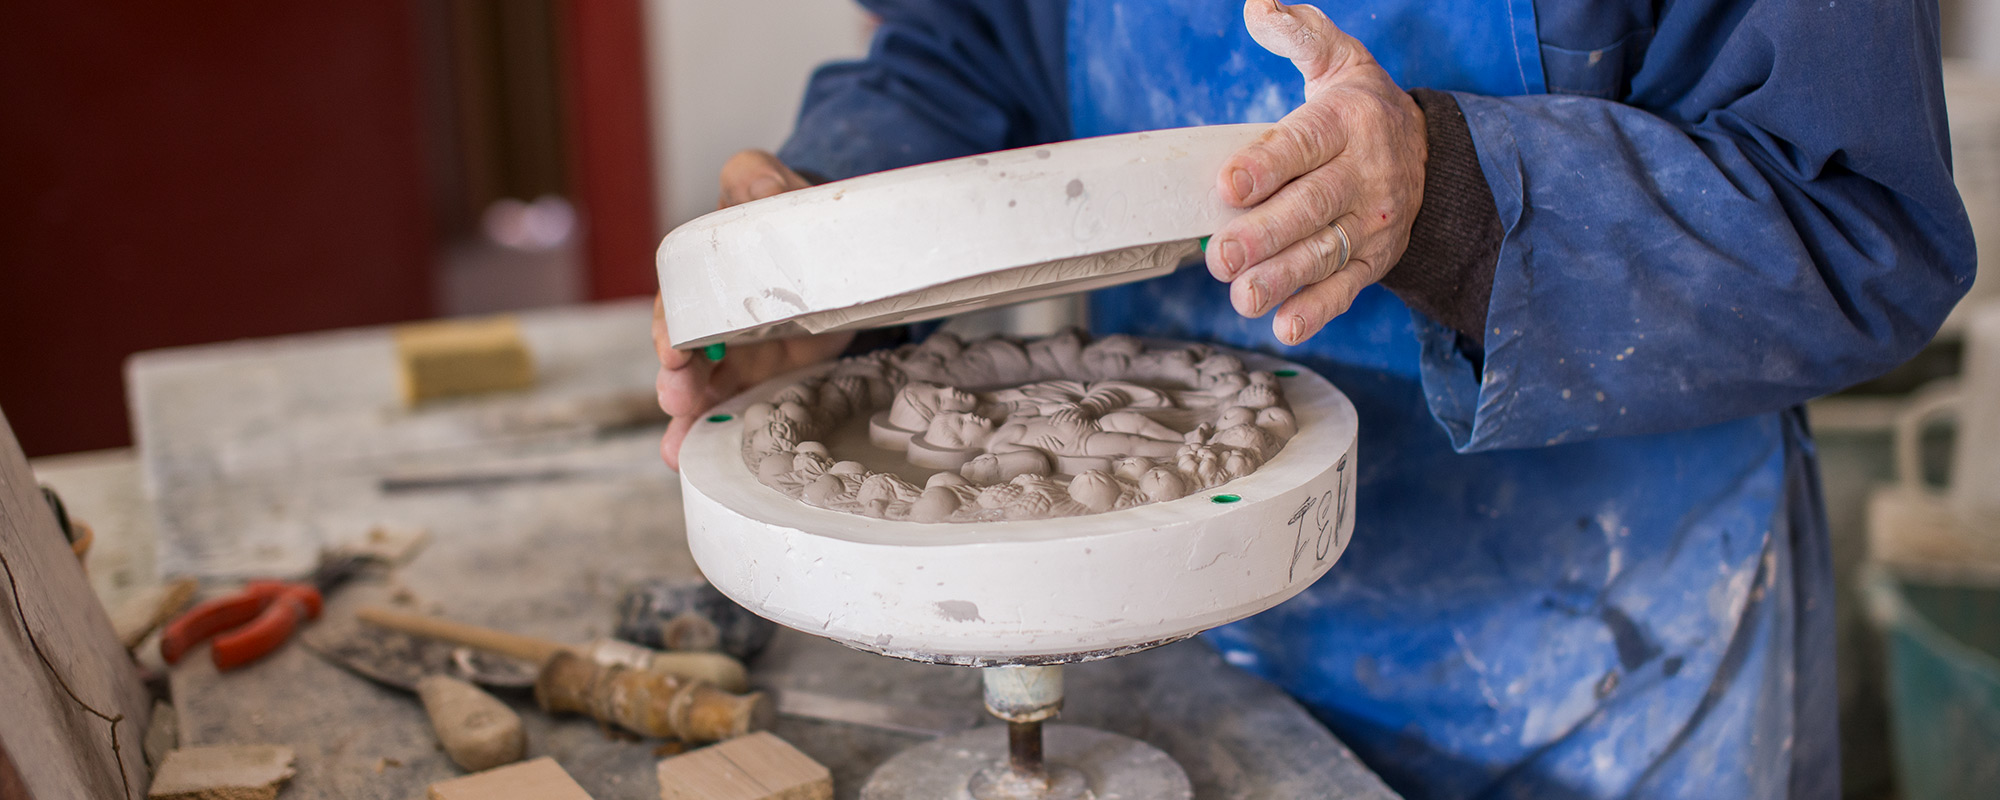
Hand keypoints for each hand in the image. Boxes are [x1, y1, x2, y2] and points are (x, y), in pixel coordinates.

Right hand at [654, 150, 852, 469]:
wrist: (837, 239)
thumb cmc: (790, 208)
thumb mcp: (770, 184)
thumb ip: (756, 178)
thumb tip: (758, 187)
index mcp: (703, 274)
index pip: (678, 301)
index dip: (671, 325)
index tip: (672, 348)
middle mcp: (711, 316)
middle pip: (684, 355)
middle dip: (677, 380)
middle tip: (677, 399)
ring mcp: (738, 349)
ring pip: (704, 389)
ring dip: (690, 416)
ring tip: (680, 445)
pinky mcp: (769, 373)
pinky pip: (740, 405)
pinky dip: (717, 431)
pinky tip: (696, 458)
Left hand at [1205, 0, 1426, 344]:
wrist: (1434, 155)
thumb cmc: (1363, 107)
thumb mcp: (1339, 60)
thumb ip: (1299, 34)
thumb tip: (1258, 5)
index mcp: (1348, 123)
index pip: (1303, 146)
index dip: (1265, 167)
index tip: (1227, 186)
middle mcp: (1365, 175)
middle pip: (1311, 208)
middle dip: (1264, 235)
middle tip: (1219, 256)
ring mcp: (1373, 223)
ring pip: (1326, 254)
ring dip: (1283, 279)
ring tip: (1243, 295)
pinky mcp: (1377, 261)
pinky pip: (1348, 288)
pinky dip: (1318, 310)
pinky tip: (1285, 325)